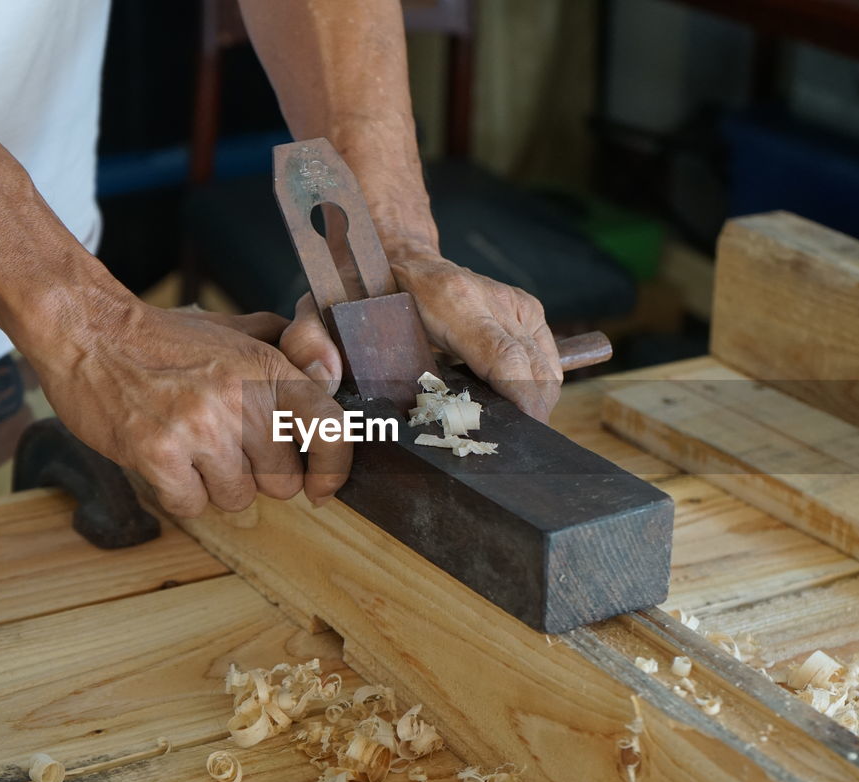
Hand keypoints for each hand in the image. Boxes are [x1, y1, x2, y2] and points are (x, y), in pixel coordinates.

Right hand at [24, 300, 351, 517]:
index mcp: (268, 367)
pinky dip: (180, 492)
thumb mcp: (239, 330)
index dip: (333, 468)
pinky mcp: (158, 454)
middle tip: (228, 446)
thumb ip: (292, 351)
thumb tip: (334, 374)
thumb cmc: (167, 339)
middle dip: (259, 474)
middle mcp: (241, 398)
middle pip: (282, 481)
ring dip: (216, 484)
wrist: (90, 332)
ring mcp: (199, 427)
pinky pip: (193, 505)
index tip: (321, 486)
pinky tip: (167, 459)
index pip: (330, 429)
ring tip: (191, 446)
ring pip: (238, 499)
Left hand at [280, 254, 562, 420]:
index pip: (506, 361)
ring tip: (493, 430)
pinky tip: (504, 408)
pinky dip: (534, 393)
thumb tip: (324, 376)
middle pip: (534, 375)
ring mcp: (520, 305)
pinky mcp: (532, 314)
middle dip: (521, 419)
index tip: (507, 441)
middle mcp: (496, 298)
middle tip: (490, 448)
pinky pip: (549, 367)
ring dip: (528, 408)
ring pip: (547, 374)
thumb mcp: (323, 312)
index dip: (515, 407)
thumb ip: (309, 341)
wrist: (397, 255)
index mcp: (454, 298)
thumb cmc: (365, 291)